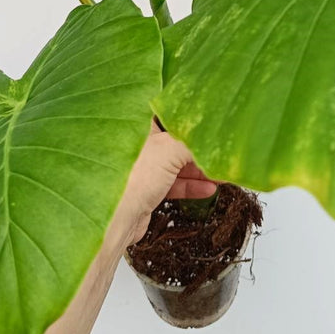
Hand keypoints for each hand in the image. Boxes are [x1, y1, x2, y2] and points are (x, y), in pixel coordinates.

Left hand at [107, 122, 217, 248]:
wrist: (114, 221)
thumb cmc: (131, 178)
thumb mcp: (170, 149)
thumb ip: (194, 141)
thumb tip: (212, 137)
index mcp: (139, 124)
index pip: (168, 112)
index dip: (188, 116)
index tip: (207, 119)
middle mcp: (139, 144)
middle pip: (175, 140)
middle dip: (198, 147)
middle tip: (218, 151)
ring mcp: (143, 167)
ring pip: (176, 163)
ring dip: (199, 169)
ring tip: (220, 172)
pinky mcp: (146, 189)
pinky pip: (173, 183)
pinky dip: (191, 185)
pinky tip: (208, 188)